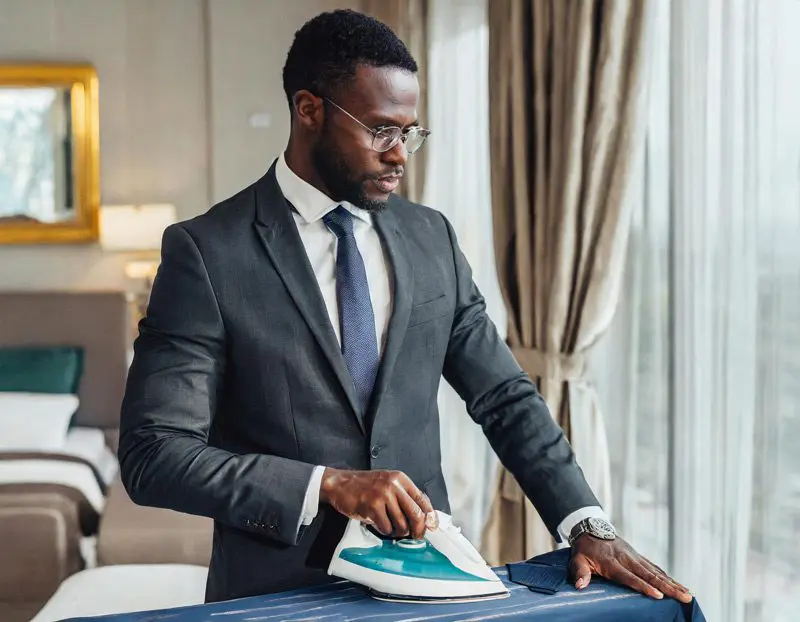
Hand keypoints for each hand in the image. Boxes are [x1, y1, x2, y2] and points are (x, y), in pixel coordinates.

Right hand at [320, 468, 438, 538]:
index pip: (422, 499)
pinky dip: (384, 531)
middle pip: (416, 514)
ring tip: (392, 528)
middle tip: (416, 536)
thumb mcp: (387, 483)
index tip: (431, 527)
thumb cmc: (364, 486)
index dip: (429, 516)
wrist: (340, 484)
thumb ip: (403, 495)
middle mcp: (394, 485)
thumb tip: (423, 515)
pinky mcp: (372, 506)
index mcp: (400, 479)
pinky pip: (386, 527)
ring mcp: (383, 495)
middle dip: (418, 530)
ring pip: (401, 524)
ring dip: (398, 532)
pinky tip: (379, 525)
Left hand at [570, 535, 691, 602]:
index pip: (629, 576)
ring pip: (657, 572)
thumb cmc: (584, 549)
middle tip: (685, 597)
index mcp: (612, 562)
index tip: (658, 595)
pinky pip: (656, 568)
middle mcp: (627, 559)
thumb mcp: (577, 559)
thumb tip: (580, 586)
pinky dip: (668, 577)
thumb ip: (580, 572)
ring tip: (688, 594)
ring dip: (673, 583)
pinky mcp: (639, 557)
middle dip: (668, 587)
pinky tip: (679, 586)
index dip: (643, 586)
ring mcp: (635, 557)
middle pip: (650, 575)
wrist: (591, 529)